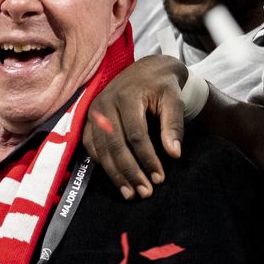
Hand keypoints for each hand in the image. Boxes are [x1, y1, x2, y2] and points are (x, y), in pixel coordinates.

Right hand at [83, 55, 188, 198]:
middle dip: (130, 172)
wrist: (147, 70)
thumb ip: (173, 125)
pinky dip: (102, 163)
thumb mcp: (174, 100)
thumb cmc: (163, 86)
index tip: (159, 178)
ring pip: (101, 149)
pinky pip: (90, 146)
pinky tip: (115, 177)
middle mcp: (105, 104)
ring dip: (115, 174)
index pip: (136, 135)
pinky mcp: (88, 119)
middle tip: (144, 192)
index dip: (148, 159)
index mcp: (127, 97)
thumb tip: (174, 154)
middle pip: (115, 145)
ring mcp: (93, 111)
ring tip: (130, 193)